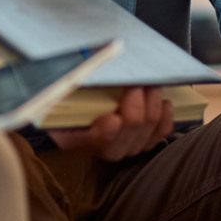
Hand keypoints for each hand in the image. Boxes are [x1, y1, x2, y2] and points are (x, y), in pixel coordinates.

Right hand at [48, 85, 175, 160]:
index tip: (111, 119)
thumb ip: (64, 88)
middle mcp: (105, 148)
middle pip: (130, 127)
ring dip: (151, 101)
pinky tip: (162, 101)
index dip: (106, 132)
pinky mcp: (144, 142)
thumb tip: (80, 71)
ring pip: (149, 126)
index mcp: (76, 140)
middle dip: (136, 100)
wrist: (72, 114)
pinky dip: (165, 115)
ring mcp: (128, 147)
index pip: (97, 141)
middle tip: (135, 79)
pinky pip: (162, 132)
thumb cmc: (64, 101)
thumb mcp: (56, 96)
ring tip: (147, 82)